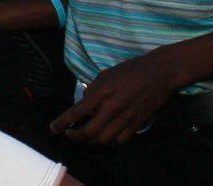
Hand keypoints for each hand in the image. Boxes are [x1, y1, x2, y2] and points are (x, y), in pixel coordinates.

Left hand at [50, 48, 178, 144]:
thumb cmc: (130, 70)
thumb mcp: (105, 75)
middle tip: (68, 135)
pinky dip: (109, 142)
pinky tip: (103, 137)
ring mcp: (126, 118)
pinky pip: (120, 140)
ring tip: (84, 137)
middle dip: (75, 137)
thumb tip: (84, 104)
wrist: (159, 74)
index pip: (77, 112)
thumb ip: (93, 90)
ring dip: (91, 142)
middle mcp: (112, 109)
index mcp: (101, 93)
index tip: (53, 128)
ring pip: (104, 140)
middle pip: (89, 132)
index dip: (62, 123)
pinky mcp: (138, 124)